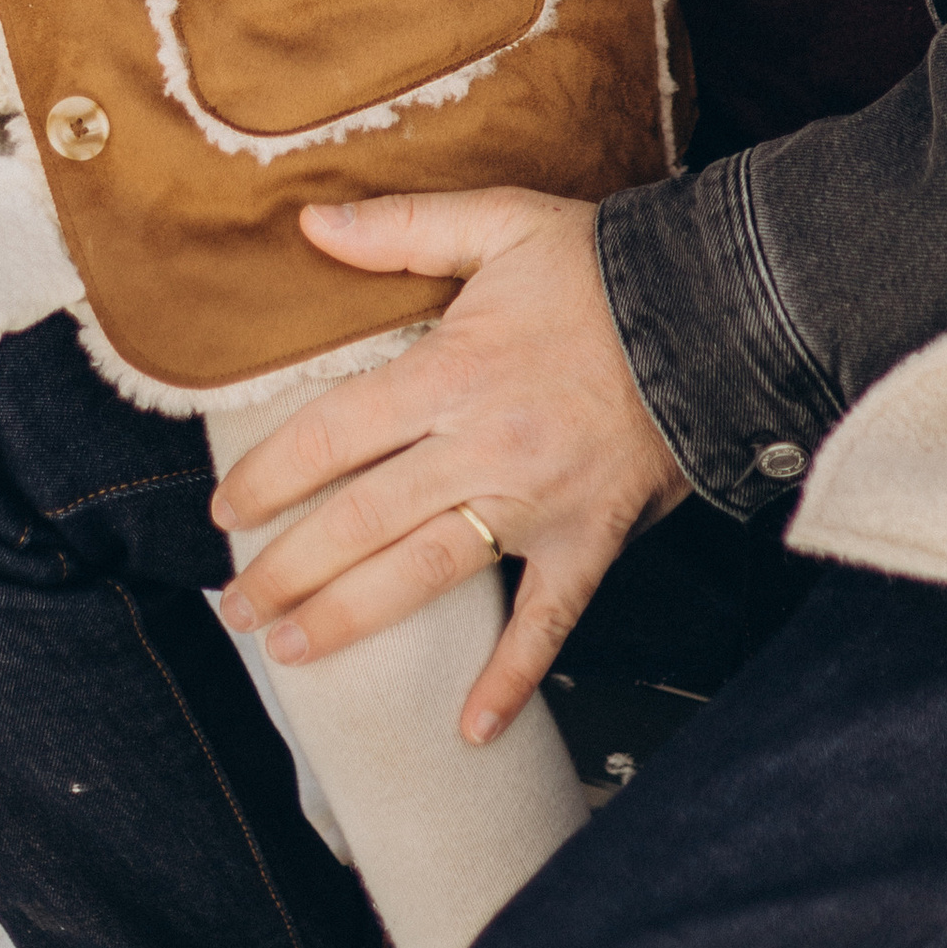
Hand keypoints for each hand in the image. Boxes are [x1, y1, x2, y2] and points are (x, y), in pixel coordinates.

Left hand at [214, 188, 689, 743]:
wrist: (718, 309)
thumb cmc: (603, 266)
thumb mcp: (501, 222)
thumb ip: (402, 226)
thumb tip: (310, 219)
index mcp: (452, 370)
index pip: (334, 434)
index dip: (271, 476)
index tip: (228, 509)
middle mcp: (483, 445)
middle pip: (362, 518)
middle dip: (288, 570)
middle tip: (235, 608)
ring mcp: (537, 501)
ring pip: (425, 574)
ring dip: (351, 619)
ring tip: (292, 651)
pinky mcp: (590, 538)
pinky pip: (547, 620)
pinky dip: (511, 677)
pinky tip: (471, 728)